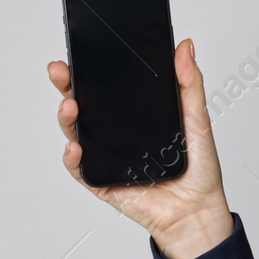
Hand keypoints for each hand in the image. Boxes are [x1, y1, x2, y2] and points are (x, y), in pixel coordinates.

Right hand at [48, 38, 233, 258]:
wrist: (197, 211)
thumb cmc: (198, 169)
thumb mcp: (196, 119)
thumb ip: (189, 83)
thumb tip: (185, 46)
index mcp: (134, 115)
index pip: (105, 86)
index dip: (89, 69)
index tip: (79, 51)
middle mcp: (115, 133)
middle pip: (83, 104)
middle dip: (66, 85)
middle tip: (60, 71)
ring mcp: (106, 157)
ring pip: (75, 133)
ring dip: (66, 117)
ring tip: (70, 105)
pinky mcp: (101, 182)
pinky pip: (80, 169)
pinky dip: (72, 158)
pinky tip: (75, 147)